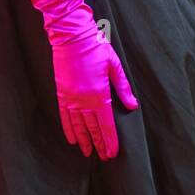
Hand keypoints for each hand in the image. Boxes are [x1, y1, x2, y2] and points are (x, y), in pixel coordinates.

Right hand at [49, 15, 138, 158]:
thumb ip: (123, 88)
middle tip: (103, 158)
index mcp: (99, 94)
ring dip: (84, 140)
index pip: (106, 125)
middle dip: (99, 144)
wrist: (71, 36)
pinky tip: (72, 139)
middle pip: (92, 129)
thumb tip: (133, 105)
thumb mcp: (114, 65)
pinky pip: (64, 117)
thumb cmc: (95, 47)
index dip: (110, 140)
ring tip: (88, 153)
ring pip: (78, 126)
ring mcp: (71, 98)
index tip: (112, 153)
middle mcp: (83, 100)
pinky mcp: (61, 94)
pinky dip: (68, 129)